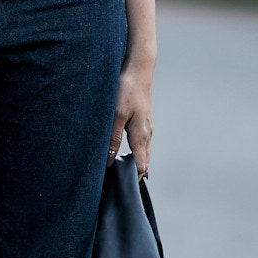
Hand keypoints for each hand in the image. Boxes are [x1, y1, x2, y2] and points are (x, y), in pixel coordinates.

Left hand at [110, 58, 153, 176]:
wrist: (139, 68)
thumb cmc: (127, 90)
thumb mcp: (116, 115)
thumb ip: (112, 139)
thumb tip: (110, 161)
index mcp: (141, 135)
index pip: (141, 164)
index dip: (135, 177)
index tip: (127, 189)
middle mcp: (147, 132)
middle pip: (145, 159)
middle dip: (137, 172)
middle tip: (127, 186)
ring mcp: (147, 125)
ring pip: (144, 150)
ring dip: (138, 161)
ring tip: (130, 173)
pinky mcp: (144, 117)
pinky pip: (142, 140)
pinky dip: (138, 150)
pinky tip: (131, 150)